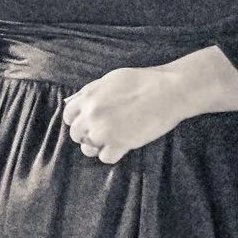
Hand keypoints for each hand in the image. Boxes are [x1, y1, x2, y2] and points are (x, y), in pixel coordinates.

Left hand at [61, 62, 201, 162]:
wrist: (168, 91)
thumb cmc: (142, 81)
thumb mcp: (109, 79)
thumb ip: (89, 91)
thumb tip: (72, 101)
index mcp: (87, 97)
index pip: (68, 116)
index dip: (77, 119)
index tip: (87, 122)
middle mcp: (91, 115)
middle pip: (75, 133)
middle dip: (86, 133)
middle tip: (101, 132)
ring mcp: (104, 131)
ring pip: (88, 148)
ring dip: (97, 146)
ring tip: (111, 140)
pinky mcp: (120, 144)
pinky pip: (105, 158)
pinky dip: (112, 154)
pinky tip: (121, 146)